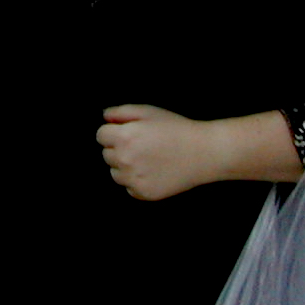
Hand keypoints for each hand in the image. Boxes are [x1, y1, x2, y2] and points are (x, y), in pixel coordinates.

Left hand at [96, 104, 220, 200]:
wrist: (204, 153)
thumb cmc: (175, 129)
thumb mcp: (148, 111)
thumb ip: (120, 112)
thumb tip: (104, 118)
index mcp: (124, 137)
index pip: (101, 135)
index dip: (114, 132)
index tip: (129, 132)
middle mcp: (125, 160)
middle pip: (106, 154)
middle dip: (119, 148)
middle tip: (142, 145)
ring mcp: (134, 179)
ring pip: (115, 173)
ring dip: (125, 166)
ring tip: (148, 159)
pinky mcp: (144, 193)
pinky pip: (129, 187)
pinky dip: (136, 181)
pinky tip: (153, 172)